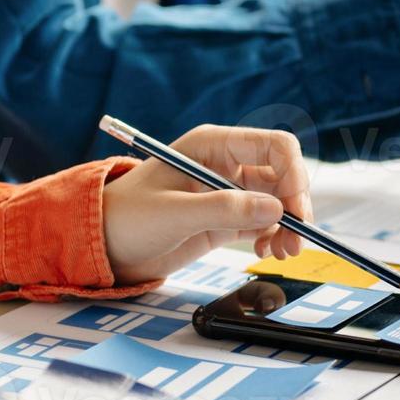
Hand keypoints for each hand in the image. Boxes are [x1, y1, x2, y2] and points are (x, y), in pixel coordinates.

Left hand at [102, 124, 310, 281]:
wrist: (104, 246)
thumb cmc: (128, 218)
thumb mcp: (174, 214)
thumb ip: (224, 209)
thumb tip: (276, 210)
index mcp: (213, 145)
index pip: (274, 146)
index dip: (293, 173)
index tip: (295, 208)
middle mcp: (227, 164)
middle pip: (283, 176)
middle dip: (294, 207)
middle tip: (295, 241)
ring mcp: (229, 192)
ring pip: (277, 202)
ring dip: (288, 226)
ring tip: (283, 253)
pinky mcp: (227, 219)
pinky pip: (264, 222)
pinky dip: (273, 237)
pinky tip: (266, 252)